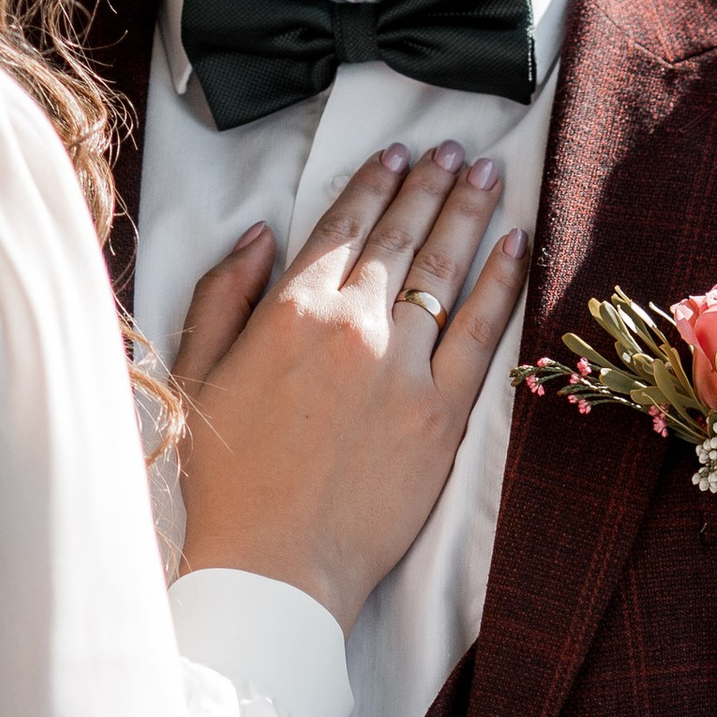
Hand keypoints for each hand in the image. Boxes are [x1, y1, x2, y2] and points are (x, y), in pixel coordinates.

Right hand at [174, 145, 526, 634]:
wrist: (275, 565)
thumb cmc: (229, 481)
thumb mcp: (199, 374)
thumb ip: (224, 296)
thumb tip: (260, 235)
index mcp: (290, 312)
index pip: (342, 226)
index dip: (373, 183)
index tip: (397, 154)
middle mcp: (352, 325)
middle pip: (400, 236)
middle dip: (430, 183)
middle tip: (456, 151)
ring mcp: (403, 367)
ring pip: (444, 269)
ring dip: (468, 213)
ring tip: (488, 176)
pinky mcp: (442, 413)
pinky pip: (481, 331)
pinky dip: (502, 282)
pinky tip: (517, 245)